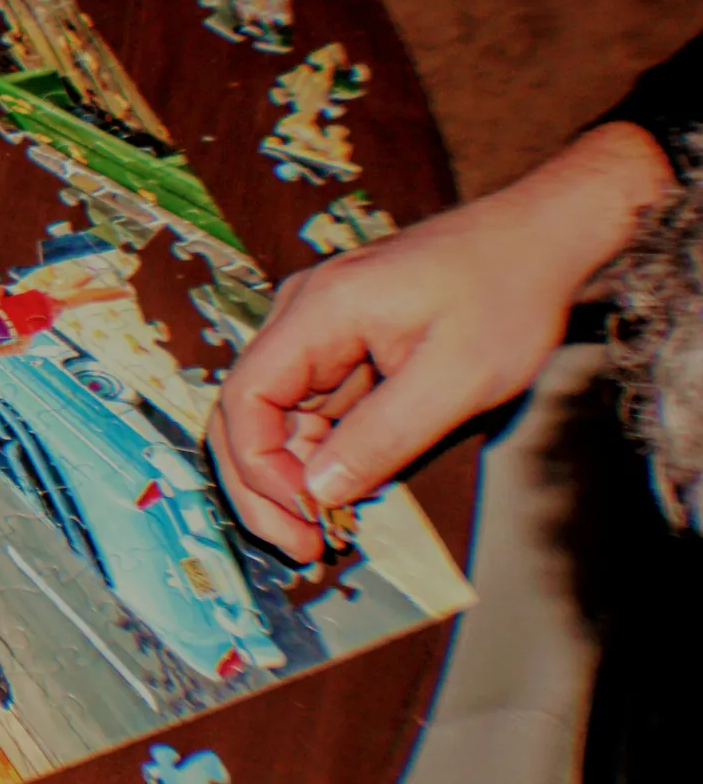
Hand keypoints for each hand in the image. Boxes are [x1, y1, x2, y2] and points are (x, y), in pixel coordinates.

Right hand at [211, 122, 672, 560]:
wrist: (538, 239)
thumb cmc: (504, 292)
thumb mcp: (455, 379)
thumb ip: (382, 438)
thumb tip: (318, 492)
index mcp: (318, 311)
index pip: (246, 397)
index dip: (260, 465)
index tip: (304, 513)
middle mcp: (303, 317)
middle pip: (246, 412)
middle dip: (262, 485)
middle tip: (300, 544)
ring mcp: (320, 331)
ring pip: (277, 416)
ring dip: (293, 475)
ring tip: (328, 528)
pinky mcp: (343, 345)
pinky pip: (314, 408)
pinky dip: (323, 454)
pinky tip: (348, 488)